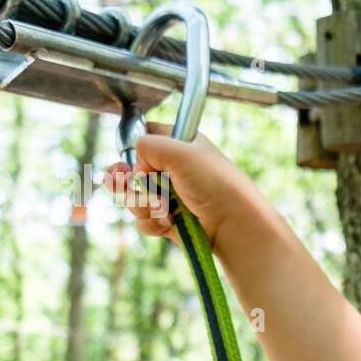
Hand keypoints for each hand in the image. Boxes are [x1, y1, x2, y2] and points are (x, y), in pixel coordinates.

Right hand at [105, 121, 259, 251]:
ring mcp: (170, 196)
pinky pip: (145, 220)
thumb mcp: (181, 151)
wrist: (234, 225)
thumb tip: (136, 164)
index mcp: (180, 145)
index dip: (134, 147)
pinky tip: (167, 223)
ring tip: (162, 208)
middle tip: (126, 183)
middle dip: (127, 181)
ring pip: (134, 198)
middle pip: (132, 171)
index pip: (146, 136)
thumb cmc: (216, 184)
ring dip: (142, 203)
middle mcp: (174, 169)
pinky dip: (152, 222)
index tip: (130, 159)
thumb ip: (148, 145)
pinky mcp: (169, 220)